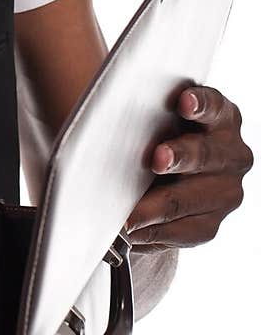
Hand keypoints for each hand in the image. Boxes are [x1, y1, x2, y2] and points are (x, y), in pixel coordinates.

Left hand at [125, 84, 253, 248]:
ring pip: (190, 199)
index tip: (183, 102)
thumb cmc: (156, 139)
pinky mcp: (212, 224)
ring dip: (158, 206)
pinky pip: (184, 231)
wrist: (164, 183)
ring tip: (130, 214)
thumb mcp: (154, 123)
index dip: (199, 104)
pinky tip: (132, 233)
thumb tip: (104, 121)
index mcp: (220, 117)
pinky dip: (154, 232)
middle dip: (179, 156)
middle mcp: (231, 153)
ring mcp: (226, 191)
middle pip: (205, 154)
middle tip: (156, 159)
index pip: (213, 105)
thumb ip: (144, 118)